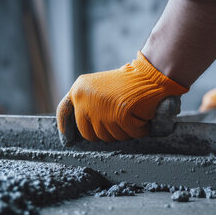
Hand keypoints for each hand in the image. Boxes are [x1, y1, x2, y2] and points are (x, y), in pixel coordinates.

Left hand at [57, 51, 187, 143]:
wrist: (151, 73)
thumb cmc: (129, 84)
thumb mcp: (99, 89)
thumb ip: (88, 105)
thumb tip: (82, 132)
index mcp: (79, 90)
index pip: (64, 111)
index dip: (65, 129)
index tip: (68, 142)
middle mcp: (85, 99)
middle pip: (90, 134)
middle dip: (107, 132)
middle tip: (121, 119)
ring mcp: (101, 108)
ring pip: (111, 137)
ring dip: (125, 131)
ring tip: (133, 114)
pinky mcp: (119, 115)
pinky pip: (130, 134)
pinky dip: (140, 129)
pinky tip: (143, 116)